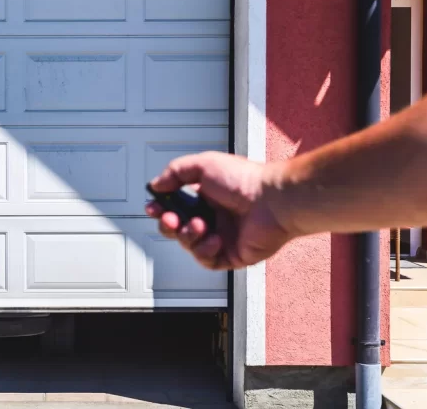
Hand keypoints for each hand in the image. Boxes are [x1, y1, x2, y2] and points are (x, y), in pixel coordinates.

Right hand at [145, 152, 293, 269]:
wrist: (272, 202)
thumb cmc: (245, 181)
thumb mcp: (204, 164)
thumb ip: (175, 172)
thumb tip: (156, 185)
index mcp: (206, 196)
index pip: (175, 205)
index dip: (161, 208)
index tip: (153, 207)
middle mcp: (213, 217)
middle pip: (177, 228)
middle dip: (168, 225)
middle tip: (171, 219)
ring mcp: (222, 237)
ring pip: (189, 245)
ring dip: (188, 236)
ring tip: (201, 226)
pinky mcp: (231, 255)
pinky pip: (207, 261)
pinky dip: (205, 251)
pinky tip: (215, 239)